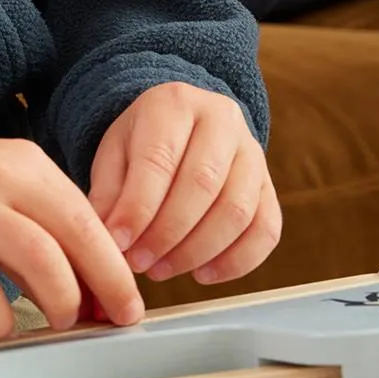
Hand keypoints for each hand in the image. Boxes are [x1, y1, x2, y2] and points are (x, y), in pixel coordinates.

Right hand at [0, 135, 144, 338]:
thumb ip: (42, 237)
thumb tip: (91, 294)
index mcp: (26, 164)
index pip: (88, 215)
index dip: (114, 265)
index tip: (126, 302)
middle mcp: (0, 177)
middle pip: (75, 231)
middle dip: (105, 283)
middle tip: (112, 320)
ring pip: (37, 254)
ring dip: (60, 298)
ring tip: (59, 322)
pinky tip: (1, 325)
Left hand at [88, 82, 281, 286]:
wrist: (183, 126)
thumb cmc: (142, 142)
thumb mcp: (114, 153)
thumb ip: (109, 194)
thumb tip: (109, 242)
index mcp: (174, 103)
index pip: (158, 160)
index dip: (138, 209)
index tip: (118, 245)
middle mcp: (222, 119)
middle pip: (202, 184)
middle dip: (168, 234)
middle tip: (140, 263)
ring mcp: (252, 151)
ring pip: (237, 210)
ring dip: (198, 251)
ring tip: (162, 270)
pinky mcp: (269, 185)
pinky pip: (266, 229)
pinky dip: (237, 261)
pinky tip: (202, 274)